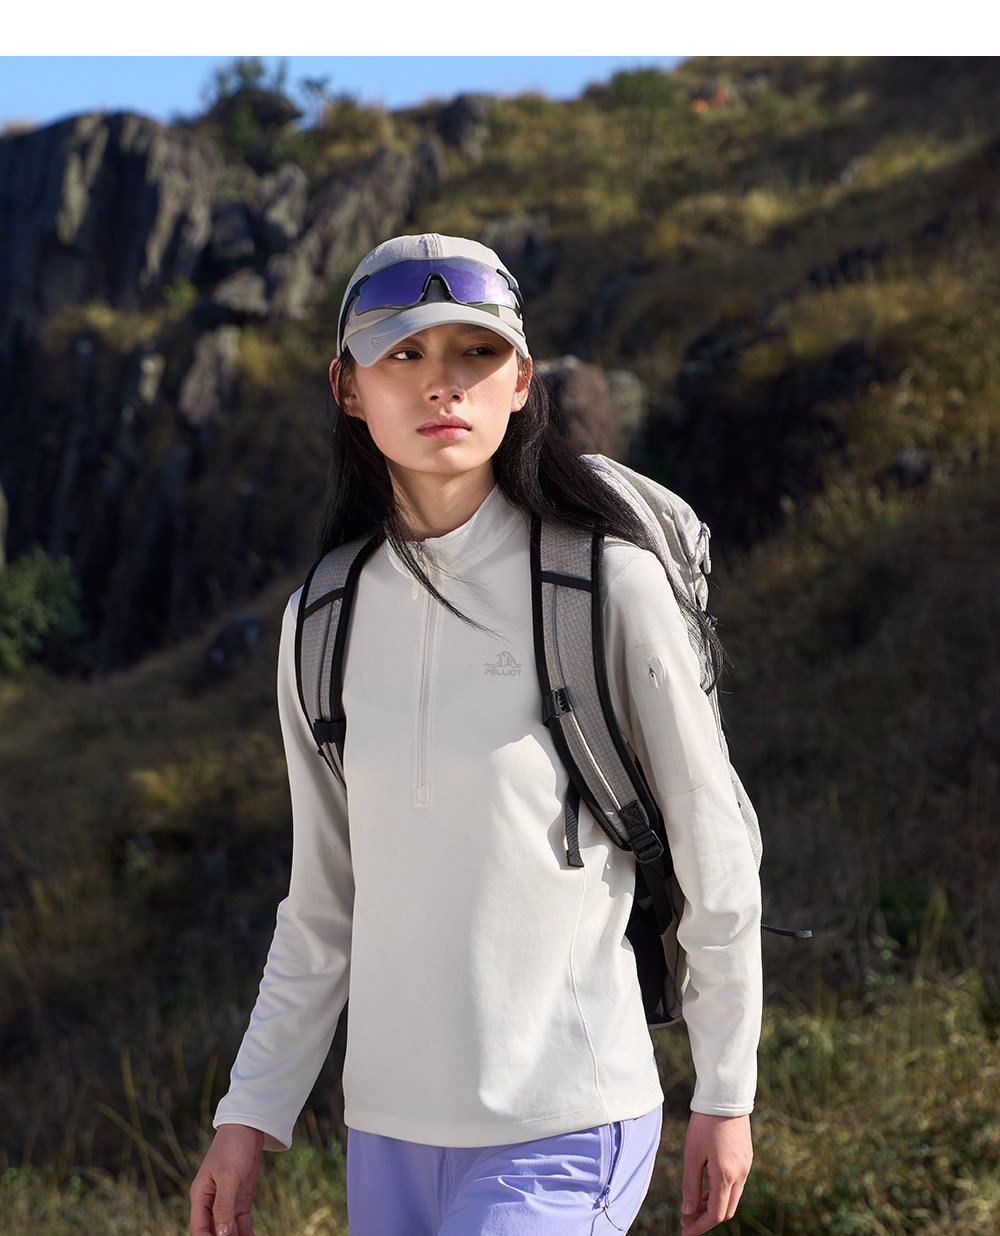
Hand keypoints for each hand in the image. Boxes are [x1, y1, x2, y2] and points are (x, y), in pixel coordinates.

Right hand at [190, 1124, 265, 1235]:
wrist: (248, 1128)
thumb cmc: (232, 1147)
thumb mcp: (228, 1176)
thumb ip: (223, 1206)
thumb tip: (220, 1234)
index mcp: (200, 1196)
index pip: (199, 1229)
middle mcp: (211, 1202)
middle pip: (214, 1232)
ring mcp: (226, 1202)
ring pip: (228, 1231)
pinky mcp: (240, 1200)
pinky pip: (241, 1223)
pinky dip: (246, 1234)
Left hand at [680, 1111, 752, 1233]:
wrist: (725, 1097)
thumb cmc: (705, 1124)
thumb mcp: (692, 1154)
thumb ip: (690, 1185)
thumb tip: (688, 1210)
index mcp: (726, 1176)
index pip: (716, 1214)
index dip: (700, 1226)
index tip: (685, 1231)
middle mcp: (740, 1175)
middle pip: (726, 1210)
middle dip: (706, 1218)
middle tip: (687, 1218)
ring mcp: (745, 1166)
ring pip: (731, 1197)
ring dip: (713, 1204)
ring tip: (693, 1204)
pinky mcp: (746, 1158)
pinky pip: (735, 1183)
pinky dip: (720, 1190)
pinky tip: (706, 1186)